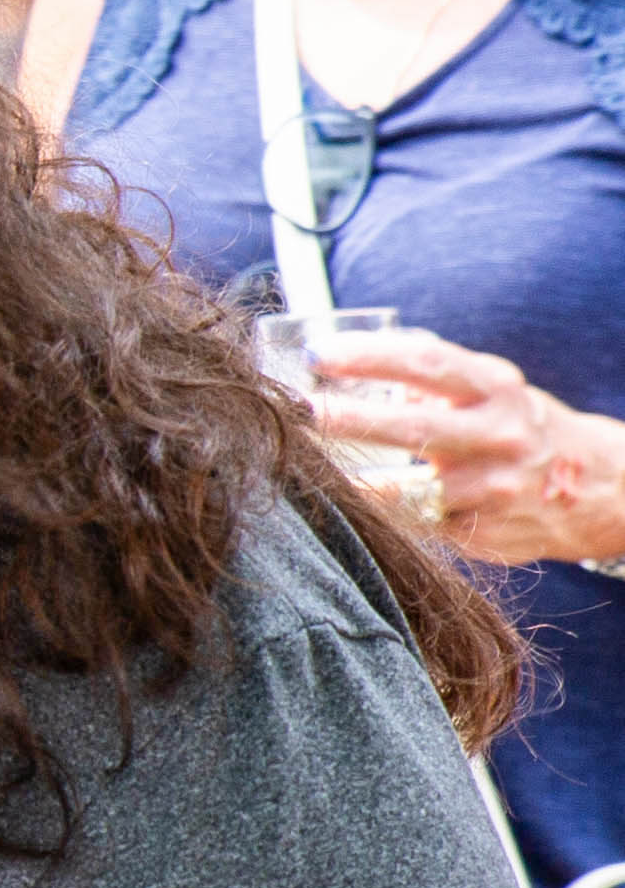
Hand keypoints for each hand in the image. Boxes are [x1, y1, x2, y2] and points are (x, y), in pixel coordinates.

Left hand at [313, 330, 624, 565]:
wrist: (595, 489)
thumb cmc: (513, 425)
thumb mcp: (488, 388)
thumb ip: (428, 376)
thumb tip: (339, 358)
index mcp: (495, 389)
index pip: (427, 363)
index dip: (369, 356)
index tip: (317, 355)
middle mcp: (499, 437)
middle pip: (413, 429)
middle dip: (347, 420)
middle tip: (293, 411)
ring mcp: (490, 490)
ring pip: (403, 489)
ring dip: (347, 479)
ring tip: (301, 465)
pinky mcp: (477, 532)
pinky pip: (408, 523)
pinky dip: (372, 512)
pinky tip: (343, 504)